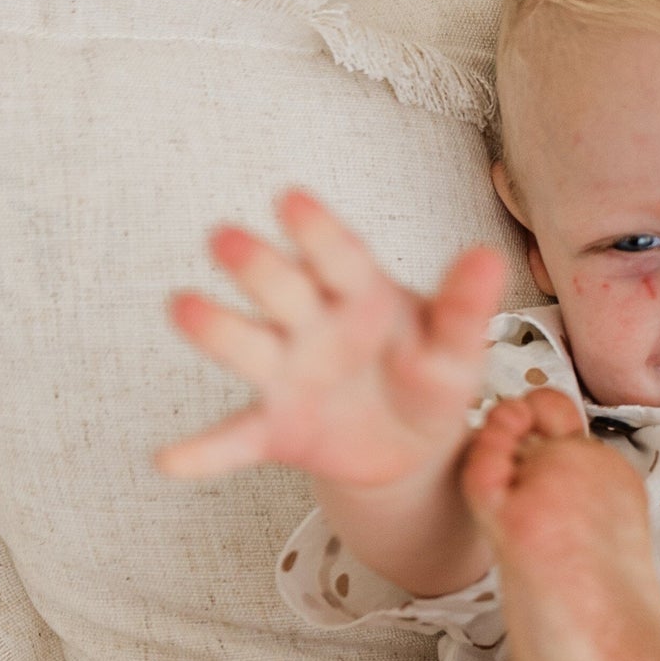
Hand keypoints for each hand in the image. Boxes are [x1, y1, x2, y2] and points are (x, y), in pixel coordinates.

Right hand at [157, 190, 507, 489]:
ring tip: (184, 308)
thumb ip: (465, 309)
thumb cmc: (429, 375)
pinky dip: (204, 452)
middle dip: (257, 267)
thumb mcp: (457, 348)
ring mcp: (286, 372)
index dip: (316, 230)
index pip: (338, 256)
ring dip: (216, 329)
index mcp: (359, 291)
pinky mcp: (274, 426)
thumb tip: (489, 257)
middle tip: (226, 239)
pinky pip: (236, 437)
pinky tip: (171, 461)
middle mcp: (311, 322)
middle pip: (282, 289)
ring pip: (248, 347)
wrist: (412, 444)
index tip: (291, 199)